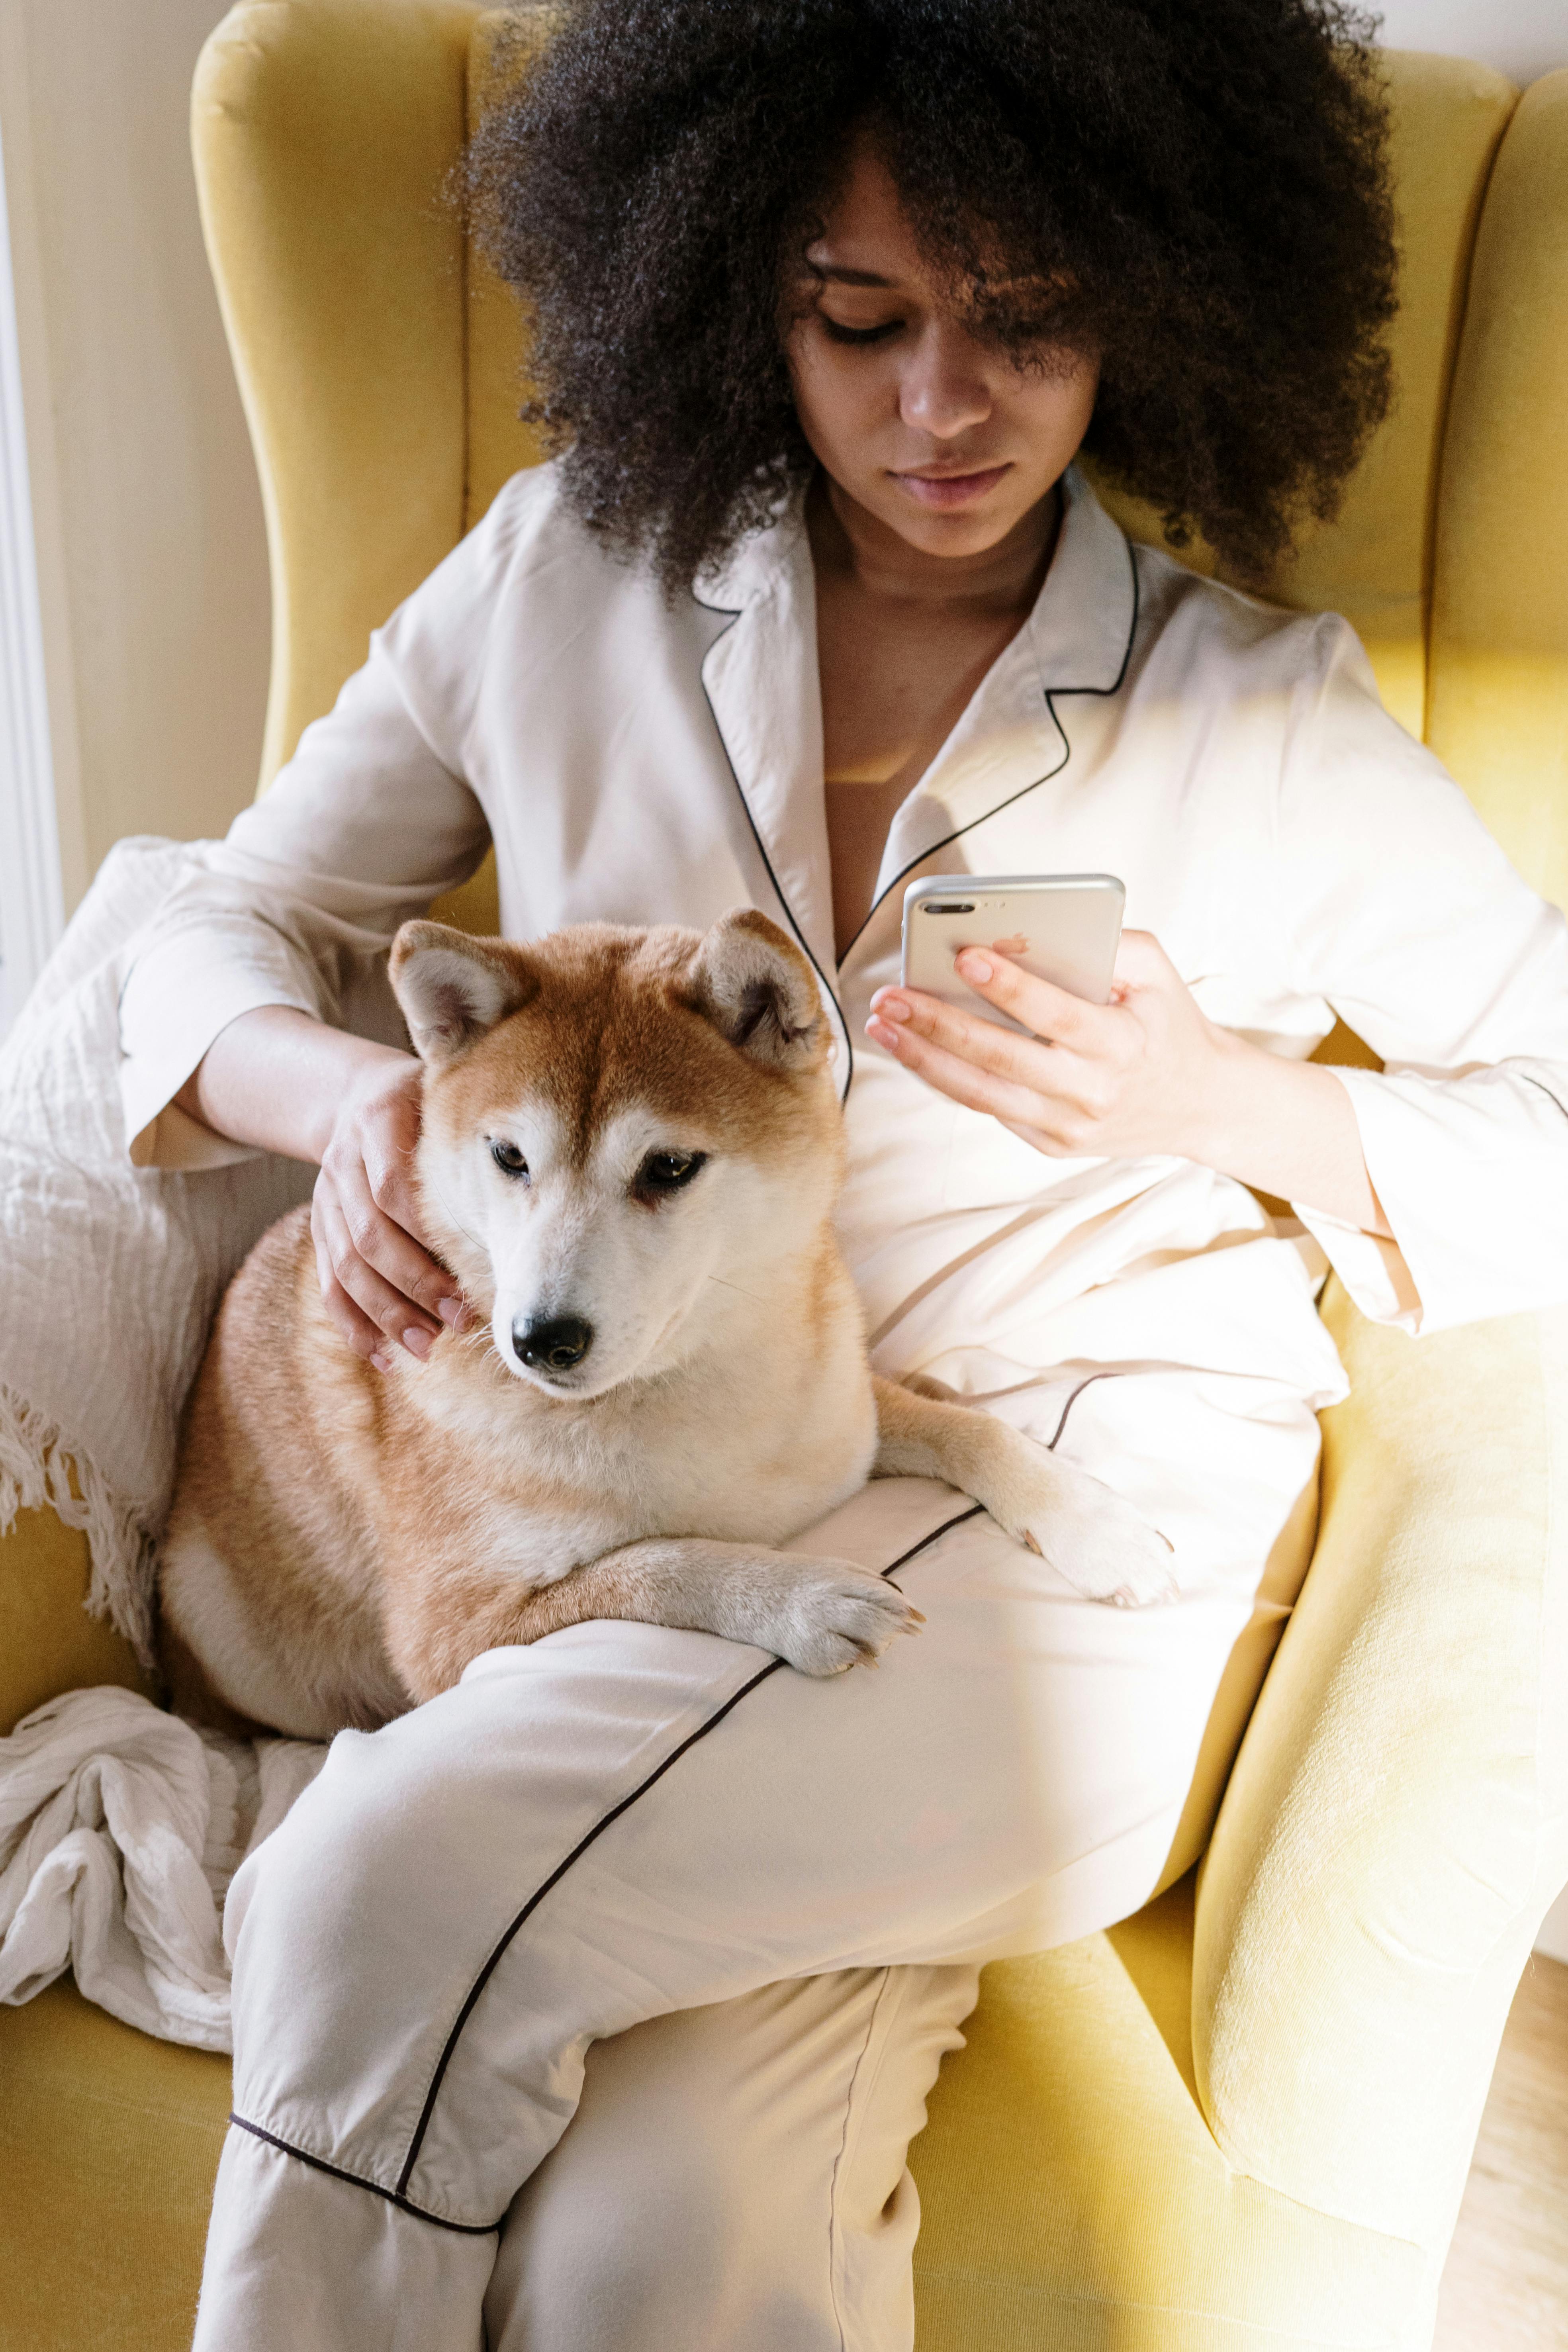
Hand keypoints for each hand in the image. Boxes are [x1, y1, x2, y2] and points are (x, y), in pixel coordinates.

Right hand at [311, 1052, 469, 1369]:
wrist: (356, 1096)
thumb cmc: (426, 1106)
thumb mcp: (445, 1098)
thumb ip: (471, 1137)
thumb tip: (523, 1200)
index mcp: (378, 1119)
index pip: (394, 1188)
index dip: (427, 1237)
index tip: (468, 1273)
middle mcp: (343, 1159)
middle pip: (370, 1235)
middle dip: (415, 1285)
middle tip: (457, 1321)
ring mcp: (326, 1196)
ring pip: (346, 1265)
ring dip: (386, 1312)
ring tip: (425, 1346)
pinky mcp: (320, 1226)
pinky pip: (329, 1281)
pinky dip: (353, 1323)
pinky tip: (382, 1355)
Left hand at [866, 930, 1236, 1162]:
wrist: (1198, 1104)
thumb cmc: (1167, 1024)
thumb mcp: (1157, 972)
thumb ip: (1109, 943)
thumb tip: (1038, 927)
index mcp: (1122, 1045)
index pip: (1055, 1014)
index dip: (1009, 987)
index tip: (965, 955)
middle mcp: (1091, 1092)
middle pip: (1003, 1059)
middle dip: (940, 1026)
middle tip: (893, 996)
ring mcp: (1066, 1125)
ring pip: (981, 1094)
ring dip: (924, 1059)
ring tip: (883, 1026)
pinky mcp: (1048, 1142)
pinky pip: (987, 1107)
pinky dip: (945, 1078)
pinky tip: (912, 1048)